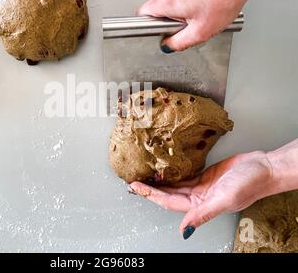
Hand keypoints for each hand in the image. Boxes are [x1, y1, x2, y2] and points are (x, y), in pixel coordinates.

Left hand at [129, 151, 275, 238]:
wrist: (264, 167)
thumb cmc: (250, 183)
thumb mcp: (224, 199)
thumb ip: (203, 214)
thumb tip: (185, 231)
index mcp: (200, 206)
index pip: (168, 202)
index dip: (151, 195)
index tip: (136, 187)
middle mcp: (198, 198)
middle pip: (168, 194)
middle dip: (150, 189)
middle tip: (133, 181)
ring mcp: (201, 186)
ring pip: (174, 185)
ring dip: (159, 181)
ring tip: (144, 175)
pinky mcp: (205, 175)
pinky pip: (184, 175)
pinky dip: (173, 173)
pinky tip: (164, 169)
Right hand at [137, 0, 274, 51]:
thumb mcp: (200, 32)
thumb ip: (178, 43)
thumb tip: (167, 46)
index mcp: (166, 2)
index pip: (141, 15)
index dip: (147, 27)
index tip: (157, 33)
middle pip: (154, 10)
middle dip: (166, 22)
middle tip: (182, 27)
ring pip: (166, 4)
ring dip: (176, 14)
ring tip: (195, 16)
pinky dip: (184, 5)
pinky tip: (199, 8)